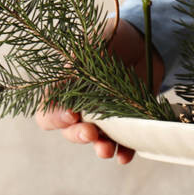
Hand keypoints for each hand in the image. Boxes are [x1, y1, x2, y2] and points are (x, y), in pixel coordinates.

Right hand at [34, 18, 163, 164]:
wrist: (145, 42)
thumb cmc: (113, 38)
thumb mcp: (94, 42)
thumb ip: (81, 59)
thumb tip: (71, 73)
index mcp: (65, 89)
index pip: (47, 113)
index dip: (54, 118)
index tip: (70, 114)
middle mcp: (81, 107)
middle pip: (70, 132)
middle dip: (78, 136)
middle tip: (91, 132)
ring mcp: (104, 117)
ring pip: (96, 142)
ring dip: (100, 148)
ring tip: (107, 150)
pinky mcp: (126, 122)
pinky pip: (122, 143)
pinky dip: (123, 152)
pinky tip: (125, 156)